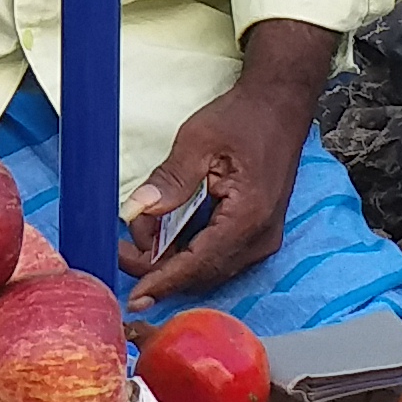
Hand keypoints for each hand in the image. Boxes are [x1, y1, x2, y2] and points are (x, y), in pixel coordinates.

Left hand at [122, 68, 315, 303]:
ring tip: (135, 242)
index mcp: (249, 217)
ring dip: (172, 259)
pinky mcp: (257, 230)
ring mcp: (262, 236)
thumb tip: (139, 212)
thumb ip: (169, 180)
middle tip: (120, 254)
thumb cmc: (243, 117)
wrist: (280, 104)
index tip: (135, 297)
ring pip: (210, 265)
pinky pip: (219, 253)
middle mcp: (260, 236)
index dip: (164, 281)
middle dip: (160, 269)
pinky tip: (162, 237)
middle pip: (203, 271)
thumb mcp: (198, 140)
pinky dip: (188, 250)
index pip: (200, 263)